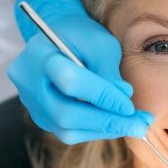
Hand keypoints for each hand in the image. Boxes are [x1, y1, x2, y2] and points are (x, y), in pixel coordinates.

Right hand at [8, 0, 153, 143]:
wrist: (58, 36)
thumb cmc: (82, 36)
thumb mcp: (101, 44)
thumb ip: (110, 73)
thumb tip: (124, 106)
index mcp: (40, 54)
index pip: (71, 83)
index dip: (103, 97)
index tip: (130, 106)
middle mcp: (28, 81)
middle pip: (65, 113)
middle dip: (105, 121)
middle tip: (139, 124)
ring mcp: (30, 101)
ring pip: (66, 129)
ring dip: (103, 130)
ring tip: (133, 125)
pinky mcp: (39, 115)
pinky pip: (66, 131)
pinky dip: (93, 130)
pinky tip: (115, 124)